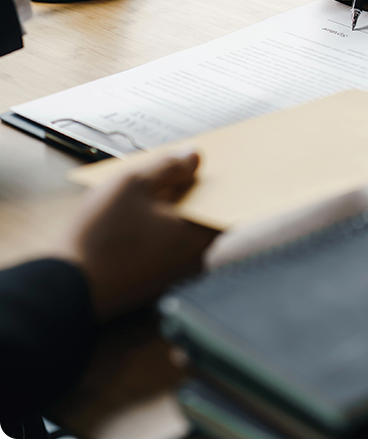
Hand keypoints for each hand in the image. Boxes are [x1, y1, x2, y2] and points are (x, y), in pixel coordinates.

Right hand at [56, 151, 217, 319]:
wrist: (67, 285)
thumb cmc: (101, 238)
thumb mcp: (134, 184)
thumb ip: (168, 166)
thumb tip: (193, 157)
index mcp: (198, 237)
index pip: (225, 202)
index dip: (217, 178)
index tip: (211, 160)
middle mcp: (193, 259)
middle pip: (204, 214)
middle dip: (193, 189)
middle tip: (178, 166)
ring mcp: (174, 271)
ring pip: (183, 229)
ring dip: (173, 206)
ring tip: (152, 185)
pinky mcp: (153, 278)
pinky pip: (167, 243)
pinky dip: (159, 225)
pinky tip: (139, 211)